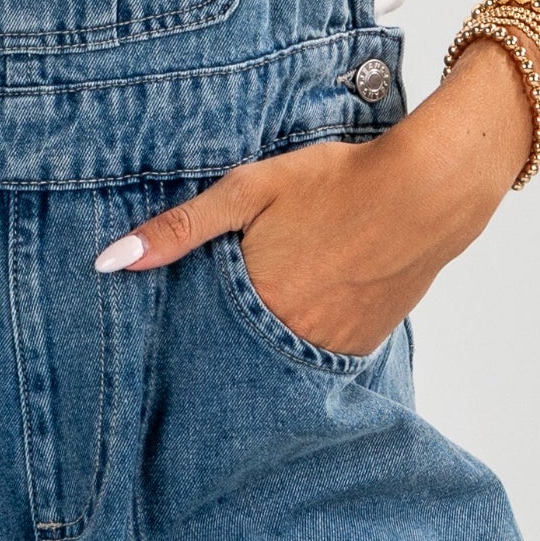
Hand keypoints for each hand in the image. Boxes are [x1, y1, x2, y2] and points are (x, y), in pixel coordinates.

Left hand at [94, 54, 532, 352]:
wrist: (429, 190)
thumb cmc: (335, 180)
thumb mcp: (248, 191)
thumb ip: (180, 229)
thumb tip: (111, 262)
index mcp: (255, 305)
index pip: (198, 344)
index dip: (182, 340)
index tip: (169, 340)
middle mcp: (292, 338)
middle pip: (238, 357)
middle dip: (222, 346)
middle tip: (223, 322)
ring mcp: (331, 347)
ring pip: (281, 360)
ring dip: (267, 343)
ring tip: (271, 306)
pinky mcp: (364, 344)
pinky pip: (320, 355)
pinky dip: (306, 338)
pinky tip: (307, 305)